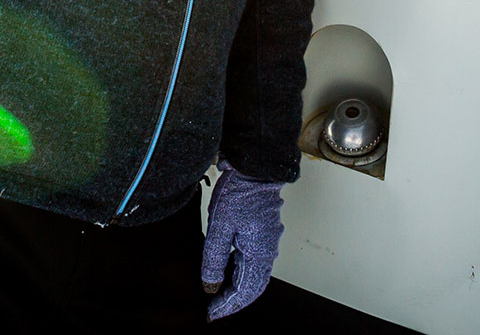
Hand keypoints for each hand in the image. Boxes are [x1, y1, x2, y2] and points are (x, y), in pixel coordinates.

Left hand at [201, 160, 284, 319]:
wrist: (254, 167)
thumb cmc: (239, 192)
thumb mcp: (219, 227)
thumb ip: (214, 259)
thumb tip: (210, 285)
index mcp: (259, 253)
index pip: (244, 291)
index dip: (227, 305)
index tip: (210, 313)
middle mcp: (268, 250)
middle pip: (253, 287)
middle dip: (234, 301)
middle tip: (215, 308)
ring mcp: (268, 241)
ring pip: (255, 275)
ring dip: (238, 287)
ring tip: (218, 292)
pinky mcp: (264, 232)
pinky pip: (255, 261)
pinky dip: (242, 272)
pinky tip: (228, 268)